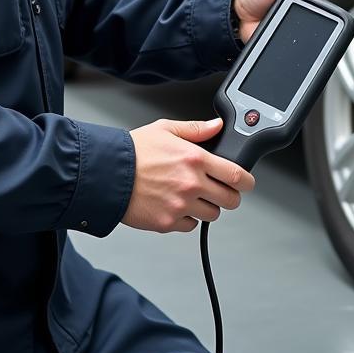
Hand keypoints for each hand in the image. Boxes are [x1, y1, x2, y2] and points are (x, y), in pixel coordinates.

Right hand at [122, 118, 255, 232]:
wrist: (106, 173)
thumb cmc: (133, 150)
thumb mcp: (165, 129)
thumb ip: (195, 129)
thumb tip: (217, 126)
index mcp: (195, 158)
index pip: (237, 175)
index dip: (247, 181)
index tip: (246, 183)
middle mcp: (191, 183)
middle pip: (230, 200)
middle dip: (229, 196)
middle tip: (219, 191)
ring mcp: (181, 205)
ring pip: (212, 215)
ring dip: (206, 207)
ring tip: (190, 195)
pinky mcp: (168, 223)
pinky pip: (190, 226)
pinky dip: (186, 218)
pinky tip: (174, 204)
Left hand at [233, 0, 330, 42]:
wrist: (236, 14)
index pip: (321, 1)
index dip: (322, 1)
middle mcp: (299, 13)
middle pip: (316, 20)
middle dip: (311, 17)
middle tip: (298, 10)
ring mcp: (292, 29)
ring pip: (308, 35)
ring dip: (303, 32)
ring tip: (291, 22)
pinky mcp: (285, 43)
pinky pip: (295, 47)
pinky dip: (294, 44)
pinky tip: (290, 37)